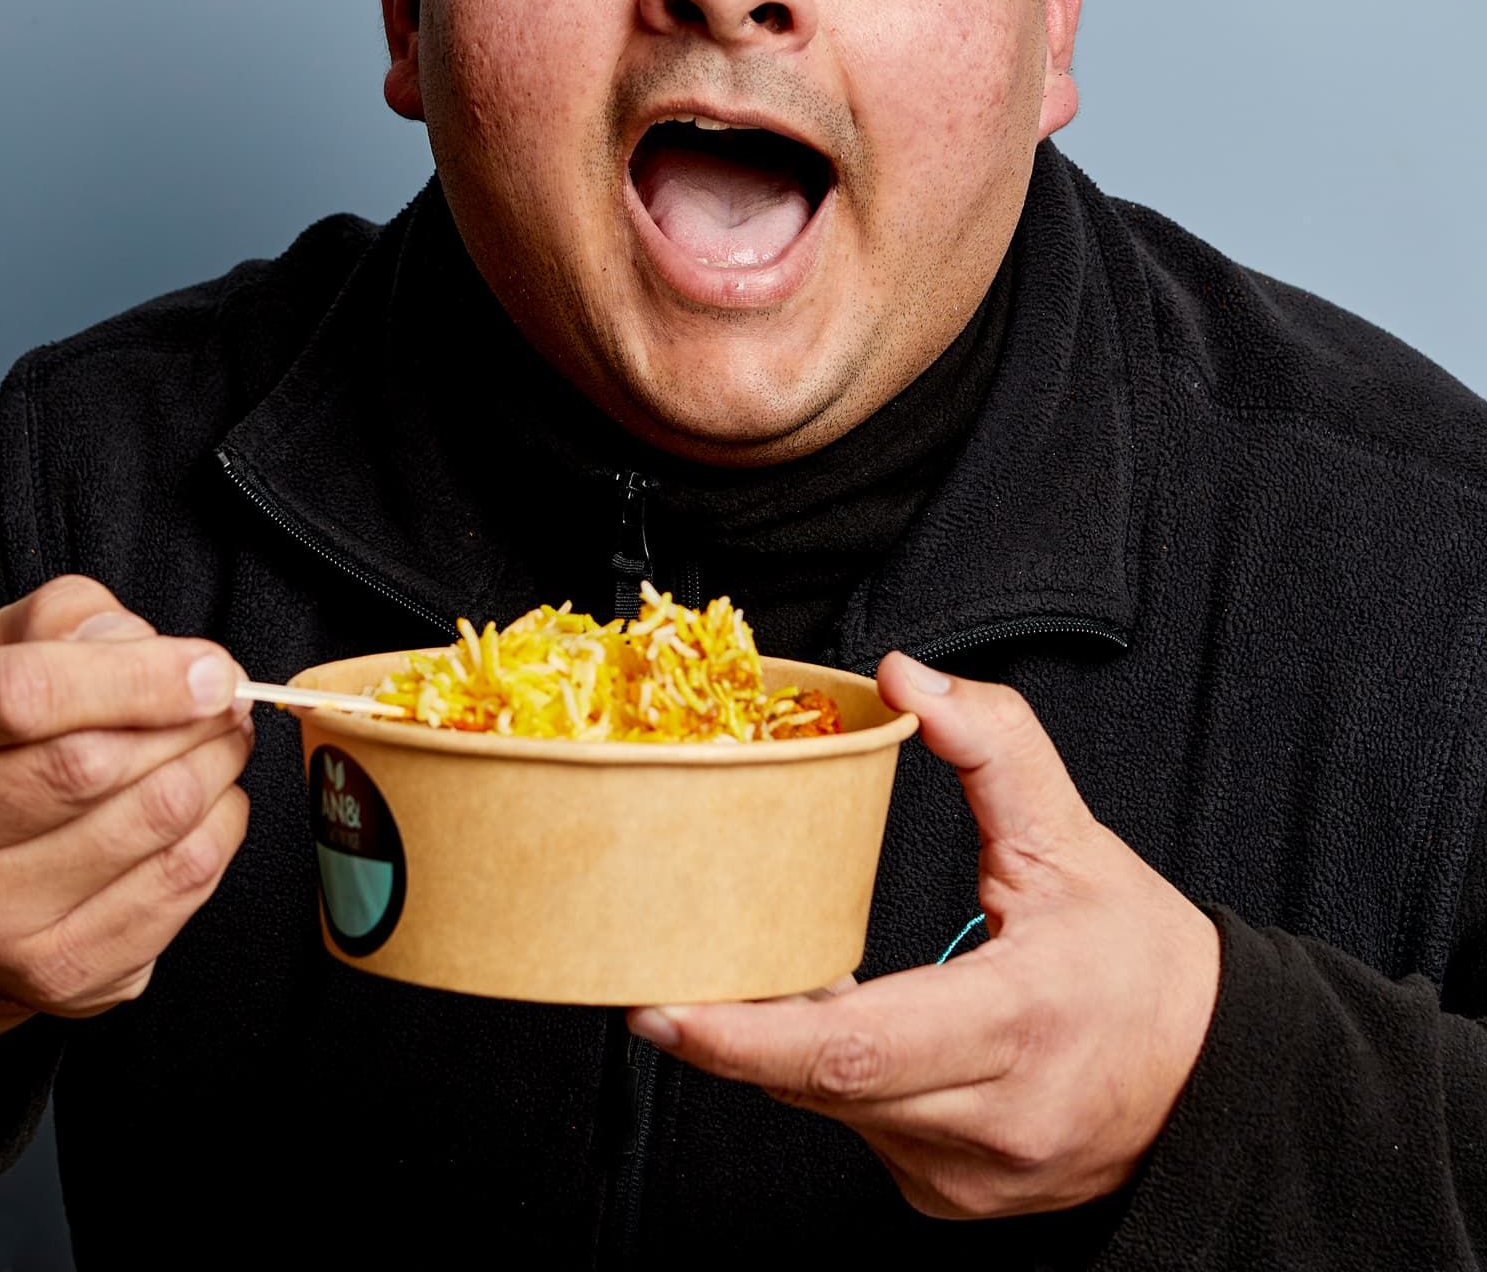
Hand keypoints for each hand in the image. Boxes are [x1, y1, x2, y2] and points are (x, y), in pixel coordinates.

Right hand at [0, 576, 251, 1066]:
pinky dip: (220, 831)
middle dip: (192, 723)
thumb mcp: (1, 641)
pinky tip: (209, 802)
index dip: (137, 679)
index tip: (210, 670)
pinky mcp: (47, 968)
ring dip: (217, 770)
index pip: (22, 697)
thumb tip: (157, 653)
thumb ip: (73, 620)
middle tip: (227, 699)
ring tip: (222, 741)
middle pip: (89, 768)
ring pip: (148, 826)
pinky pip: (178, 888)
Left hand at [628, 654, 1220, 1219]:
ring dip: (783, 1046)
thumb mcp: (1075, 838)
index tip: (662, 1007)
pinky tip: (837, 1024)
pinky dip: (828, 1076)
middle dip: (732, 1029)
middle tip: (661, 968)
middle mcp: (987, 1119)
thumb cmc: (1141, 963)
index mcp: (1016, 1023)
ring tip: (759, 975)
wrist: (1213, 1084)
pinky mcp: (950, 1198)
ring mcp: (966, 1175)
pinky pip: (856, 1130)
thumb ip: (993, 745)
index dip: (744, 1036)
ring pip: (828, 1109)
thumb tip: (903, 677)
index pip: (853, 1049)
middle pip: (817, 1083)